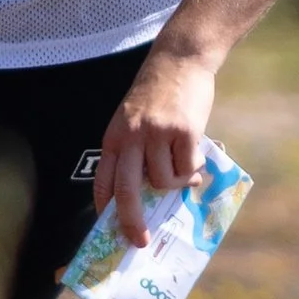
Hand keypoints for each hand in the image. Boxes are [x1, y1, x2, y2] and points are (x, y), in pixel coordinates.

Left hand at [94, 45, 217, 244]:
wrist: (180, 59)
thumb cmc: (157, 93)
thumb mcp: (133, 121)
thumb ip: (137, 152)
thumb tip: (151, 193)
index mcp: (114, 137)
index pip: (103, 181)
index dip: (105, 210)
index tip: (111, 231)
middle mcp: (131, 138)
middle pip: (126, 192)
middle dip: (132, 222)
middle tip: (140, 240)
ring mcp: (157, 134)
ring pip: (163, 182)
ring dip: (176, 183)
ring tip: (184, 168)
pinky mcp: (183, 132)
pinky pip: (187, 168)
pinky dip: (193, 169)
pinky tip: (195, 155)